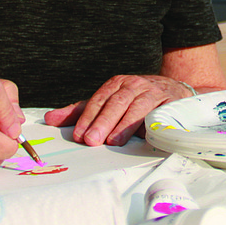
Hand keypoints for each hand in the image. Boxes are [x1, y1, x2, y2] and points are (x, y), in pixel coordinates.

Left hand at [44, 74, 193, 146]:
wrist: (174, 91)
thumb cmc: (136, 100)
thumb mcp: (107, 103)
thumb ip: (80, 112)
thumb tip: (50, 119)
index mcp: (117, 84)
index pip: (99, 100)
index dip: (88, 118)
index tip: (79, 135)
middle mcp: (134, 85)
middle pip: (116, 103)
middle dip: (103, 122)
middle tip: (92, 140)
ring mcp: (153, 93)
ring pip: (137, 107)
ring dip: (124, 125)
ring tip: (113, 141)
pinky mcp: (170, 102)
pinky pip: (160, 113)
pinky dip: (151, 123)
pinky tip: (143, 135)